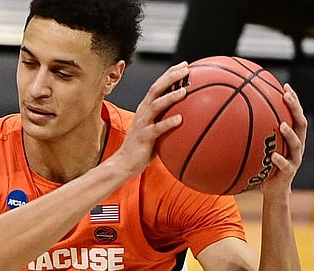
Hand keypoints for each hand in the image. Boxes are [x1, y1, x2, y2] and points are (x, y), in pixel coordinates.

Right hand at [111, 62, 188, 177]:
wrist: (124, 163)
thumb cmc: (142, 148)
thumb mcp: (156, 130)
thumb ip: (168, 121)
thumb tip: (189, 117)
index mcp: (146, 109)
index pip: (158, 86)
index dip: (170, 74)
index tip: (185, 65)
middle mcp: (143, 112)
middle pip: (156, 89)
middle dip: (171, 77)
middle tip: (186, 69)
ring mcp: (143, 124)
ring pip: (156, 105)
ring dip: (170, 97)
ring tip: (184, 91)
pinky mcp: (144, 137)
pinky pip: (157, 128)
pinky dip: (168, 122)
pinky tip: (180, 119)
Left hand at [261, 83, 307, 194]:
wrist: (274, 191)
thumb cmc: (265, 167)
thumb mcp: (261, 149)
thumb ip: (254, 136)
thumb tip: (233, 119)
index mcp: (291, 138)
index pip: (295, 115)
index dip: (293, 100)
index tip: (285, 86)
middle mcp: (296, 146)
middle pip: (301, 123)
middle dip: (295, 108)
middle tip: (286, 96)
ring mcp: (295, 159)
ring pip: (297, 144)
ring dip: (290, 133)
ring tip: (282, 125)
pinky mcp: (288, 173)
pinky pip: (285, 166)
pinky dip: (280, 160)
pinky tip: (273, 156)